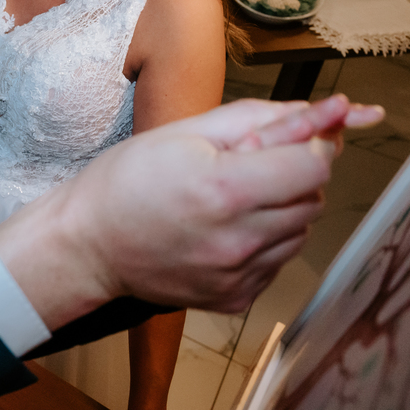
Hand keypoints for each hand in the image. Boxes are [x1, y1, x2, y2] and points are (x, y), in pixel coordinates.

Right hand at [0, 95, 383, 328]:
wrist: (86, 245)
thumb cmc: (124, 182)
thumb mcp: (183, 131)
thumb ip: (258, 119)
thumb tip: (323, 111)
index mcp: (226, 188)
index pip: (316, 165)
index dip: (306, 145)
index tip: (283, 140)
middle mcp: (239, 239)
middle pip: (312, 198)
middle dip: (290, 175)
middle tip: (243, 167)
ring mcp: (239, 275)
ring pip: (299, 232)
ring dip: (280, 210)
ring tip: (230, 201)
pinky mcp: (236, 298)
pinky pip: (276, 262)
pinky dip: (262, 242)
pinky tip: (222, 231)